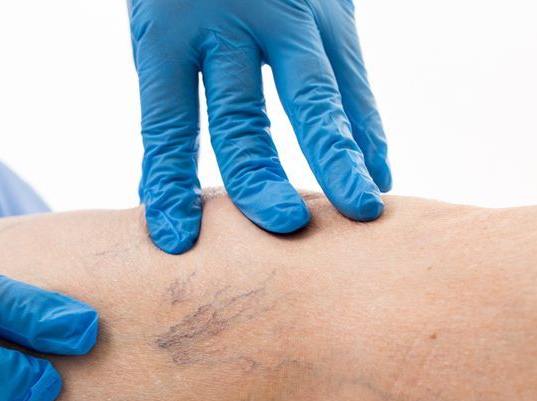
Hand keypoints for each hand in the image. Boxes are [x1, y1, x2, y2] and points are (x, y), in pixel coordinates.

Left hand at [129, 0, 390, 253]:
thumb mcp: (160, 18)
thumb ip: (173, 86)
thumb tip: (167, 187)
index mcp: (166, 27)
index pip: (166, 122)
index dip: (169, 184)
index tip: (174, 241)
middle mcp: (228, 20)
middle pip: (241, 114)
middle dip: (261, 176)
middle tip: (284, 227)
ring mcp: (289, 11)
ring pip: (315, 95)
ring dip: (339, 156)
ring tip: (362, 209)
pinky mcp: (333, 7)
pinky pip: (352, 78)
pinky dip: (364, 128)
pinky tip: (376, 172)